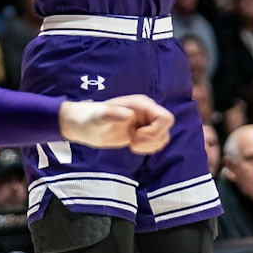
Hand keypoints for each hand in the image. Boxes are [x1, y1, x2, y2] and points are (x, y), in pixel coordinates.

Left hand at [60, 94, 174, 154]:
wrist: (85, 126)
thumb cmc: (91, 117)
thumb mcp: (99, 116)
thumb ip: (112, 113)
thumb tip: (128, 114)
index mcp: (141, 104)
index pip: (165, 117)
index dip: (155, 131)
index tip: (136, 135)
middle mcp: (147, 111)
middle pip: (167, 127)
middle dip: (152, 139)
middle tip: (133, 142)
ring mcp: (146, 122)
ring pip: (164, 136)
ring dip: (151, 145)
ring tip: (132, 144)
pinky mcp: (143, 133)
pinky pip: (157, 142)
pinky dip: (149, 148)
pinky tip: (133, 146)